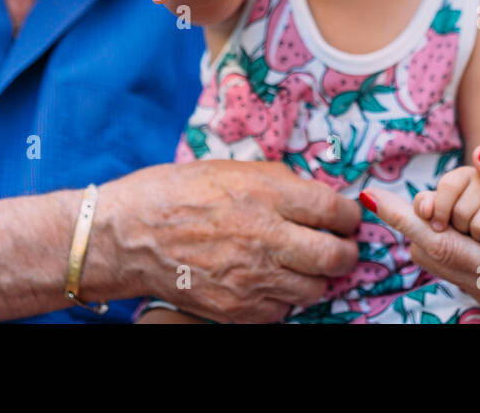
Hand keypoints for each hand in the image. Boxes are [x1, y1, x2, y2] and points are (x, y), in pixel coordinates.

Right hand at [97, 160, 360, 323]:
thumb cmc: (175, 193)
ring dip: (316, 277)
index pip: (335, 211)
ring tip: (303, 264)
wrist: (129, 236)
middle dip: (346, 252)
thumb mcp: (232, 169)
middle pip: (336, 257)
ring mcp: (252, 278)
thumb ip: (279, 182)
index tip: (348, 218)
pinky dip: (284, 297)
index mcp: (266, 195)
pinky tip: (271, 280)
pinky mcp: (237, 308)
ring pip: (315, 289)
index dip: (350, 216)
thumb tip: (316, 196)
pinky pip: (282, 310)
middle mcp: (265, 238)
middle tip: (340, 246)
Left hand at [363, 146, 479, 322]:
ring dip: (429, 235)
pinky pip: (464, 273)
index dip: (402, 217)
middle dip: (410, 225)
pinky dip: (450, 246)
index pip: (437, 241)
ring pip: (445, 266)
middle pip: (432, 257)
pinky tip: (455, 226)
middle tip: (392, 196)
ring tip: (419, 206)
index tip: (373, 196)